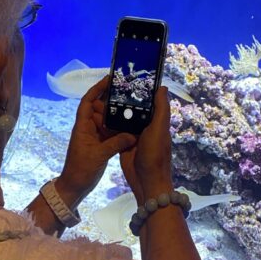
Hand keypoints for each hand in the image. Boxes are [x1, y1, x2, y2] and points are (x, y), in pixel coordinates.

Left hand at [58, 77, 135, 200]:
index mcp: (83, 126)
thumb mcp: (98, 155)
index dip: (97, 89)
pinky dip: (121, 129)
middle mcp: (89, 128)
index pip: (88, 101)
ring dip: (118, 115)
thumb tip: (133, 134)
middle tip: (128, 92)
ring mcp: (95, 137)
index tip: (108, 79)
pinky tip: (132, 125)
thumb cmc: (81, 169)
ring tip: (133, 106)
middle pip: (100, 108)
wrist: (75, 186)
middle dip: (111, 100)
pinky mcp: (101, 145)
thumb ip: (116, 143)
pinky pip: (112, 132)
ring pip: (107, 120)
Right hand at [96, 87, 173, 203]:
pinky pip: (115, 131)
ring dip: (113, 110)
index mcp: (156, 121)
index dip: (140, 90)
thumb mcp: (159, 129)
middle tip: (108, 87)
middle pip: (133, 108)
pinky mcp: (123, 144)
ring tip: (100, 98)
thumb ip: (161, 109)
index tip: (128, 77)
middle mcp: (146, 126)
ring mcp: (134, 136)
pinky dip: (108, 124)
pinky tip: (98, 115)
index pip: (148, 101)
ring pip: (123, 119)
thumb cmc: (155, 155)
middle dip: (123, 99)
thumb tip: (163, 87)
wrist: (146, 182)